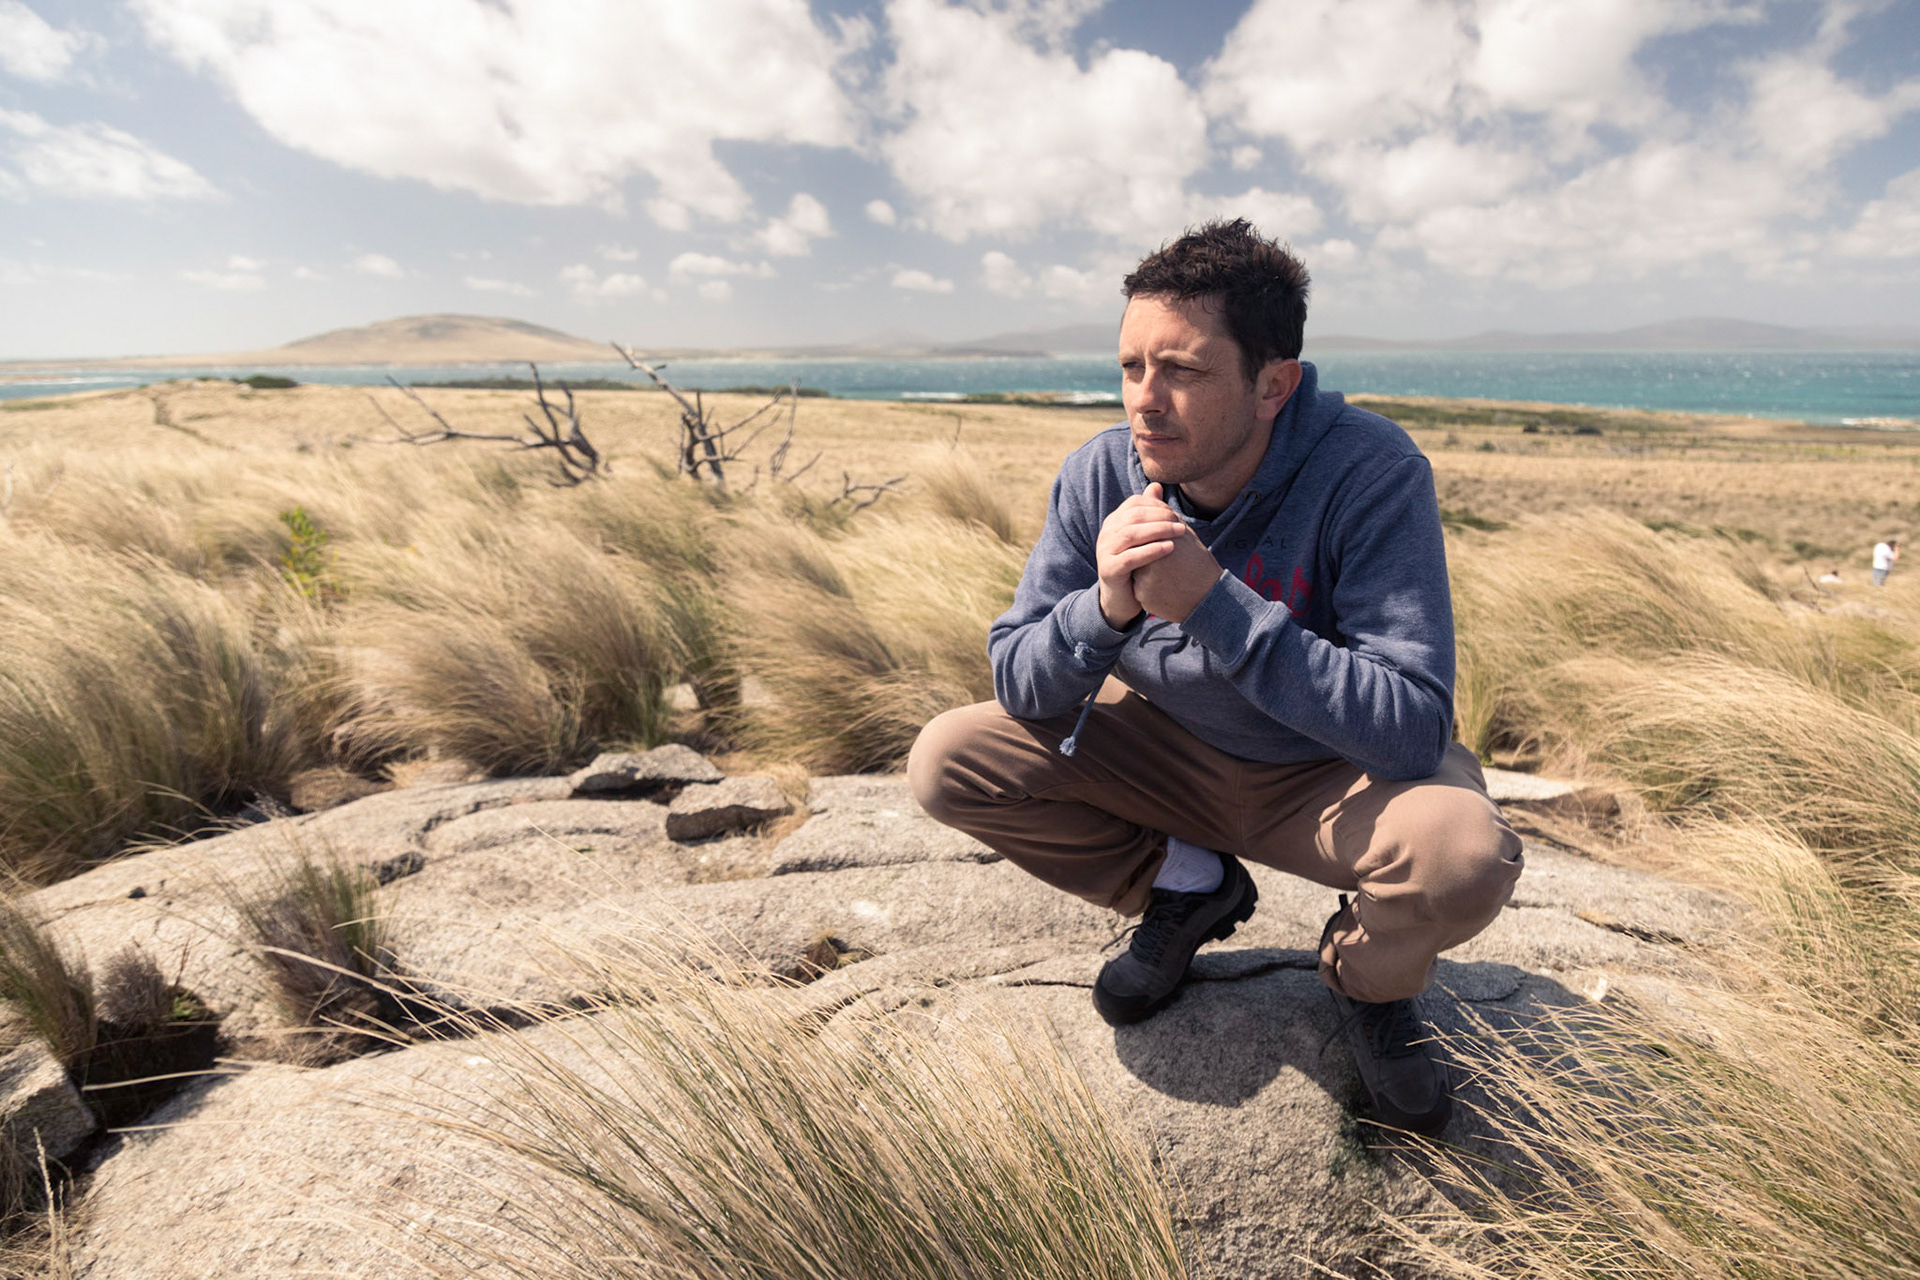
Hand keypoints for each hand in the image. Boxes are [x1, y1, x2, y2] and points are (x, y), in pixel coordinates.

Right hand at [1094, 484, 1185, 626]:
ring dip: (1158, 531)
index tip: (1176, 513)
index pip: (1134, 504)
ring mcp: (1104, 552)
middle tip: (1181, 523)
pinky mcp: (1109, 570)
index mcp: (1113, 522)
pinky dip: (1151, 551)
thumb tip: (1157, 486)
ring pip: (1131, 535)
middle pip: (1133, 517)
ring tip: (1180, 533)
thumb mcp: (1143, 538)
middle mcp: (1106, 534)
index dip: (1156, 506)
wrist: (1121, 598)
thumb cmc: (1136, 566)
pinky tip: (1170, 548)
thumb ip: (1148, 513)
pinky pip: (1131, 557)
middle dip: (1160, 517)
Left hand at [1130, 491, 1221, 622]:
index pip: (1141, 531)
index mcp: (1162, 539)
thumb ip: (1163, 511)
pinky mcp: (1142, 595)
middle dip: (1144, 554)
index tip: (1168, 548)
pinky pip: (1134, 586)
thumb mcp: (1183, 531)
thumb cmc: (1195, 561)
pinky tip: (1162, 589)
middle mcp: (1151, 557)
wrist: (1207, 597)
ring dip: (1143, 570)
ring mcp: (1145, 578)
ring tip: (1165, 576)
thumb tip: (1152, 487)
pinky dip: (1144, 587)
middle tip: (1165, 564)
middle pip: (1134, 548)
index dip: (1151, 538)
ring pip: (1133, 568)